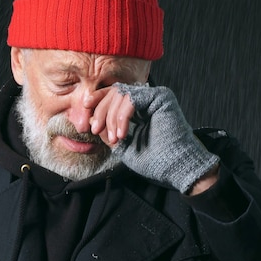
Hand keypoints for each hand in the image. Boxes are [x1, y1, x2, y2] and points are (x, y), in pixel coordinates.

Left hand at [84, 83, 219, 193]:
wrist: (175, 168)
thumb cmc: (153, 160)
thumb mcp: (122, 145)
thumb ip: (107, 131)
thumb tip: (90, 118)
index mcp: (139, 108)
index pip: (113, 95)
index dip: (97, 100)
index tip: (85, 110)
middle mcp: (147, 98)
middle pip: (114, 92)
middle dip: (100, 111)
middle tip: (94, 130)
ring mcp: (155, 96)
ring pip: (121, 94)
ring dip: (111, 117)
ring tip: (116, 138)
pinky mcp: (162, 96)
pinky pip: (132, 98)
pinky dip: (122, 116)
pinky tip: (123, 133)